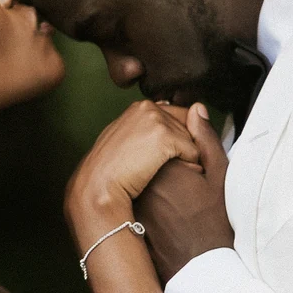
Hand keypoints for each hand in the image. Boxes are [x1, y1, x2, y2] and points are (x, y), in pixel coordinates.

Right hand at [66, 101, 201, 243]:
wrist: (99, 185)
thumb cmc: (110, 169)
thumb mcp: (125, 140)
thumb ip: (147, 127)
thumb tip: (168, 113)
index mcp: (141, 107)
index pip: (179, 115)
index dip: (179, 137)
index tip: (165, 156)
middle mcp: (149, 108)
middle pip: (188, 125)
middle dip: (185, 145)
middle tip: (165, 166)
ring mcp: (157, 120)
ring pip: (192, 139)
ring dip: (186, 156)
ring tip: (166, 171)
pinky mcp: (165, 136)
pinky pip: (193, 152)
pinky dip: (188, 165)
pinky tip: (172, 175)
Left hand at [135, 104, 233, 283]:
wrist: (198, 269)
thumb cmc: (214, 224)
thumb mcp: (220, 178)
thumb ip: (206, 139)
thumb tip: (194, 109)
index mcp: (164, 164)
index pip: (165, 132)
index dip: (183, 141)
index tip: (197, 162)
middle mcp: (141, 176)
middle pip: (149, 147)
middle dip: (166, 150)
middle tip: (189, 179)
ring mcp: (131, 194)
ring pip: (141, 165)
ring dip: (155, 166)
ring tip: (180, 195)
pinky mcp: (128, 209)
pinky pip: (135, 184)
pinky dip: (147, 185)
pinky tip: (166, 205)